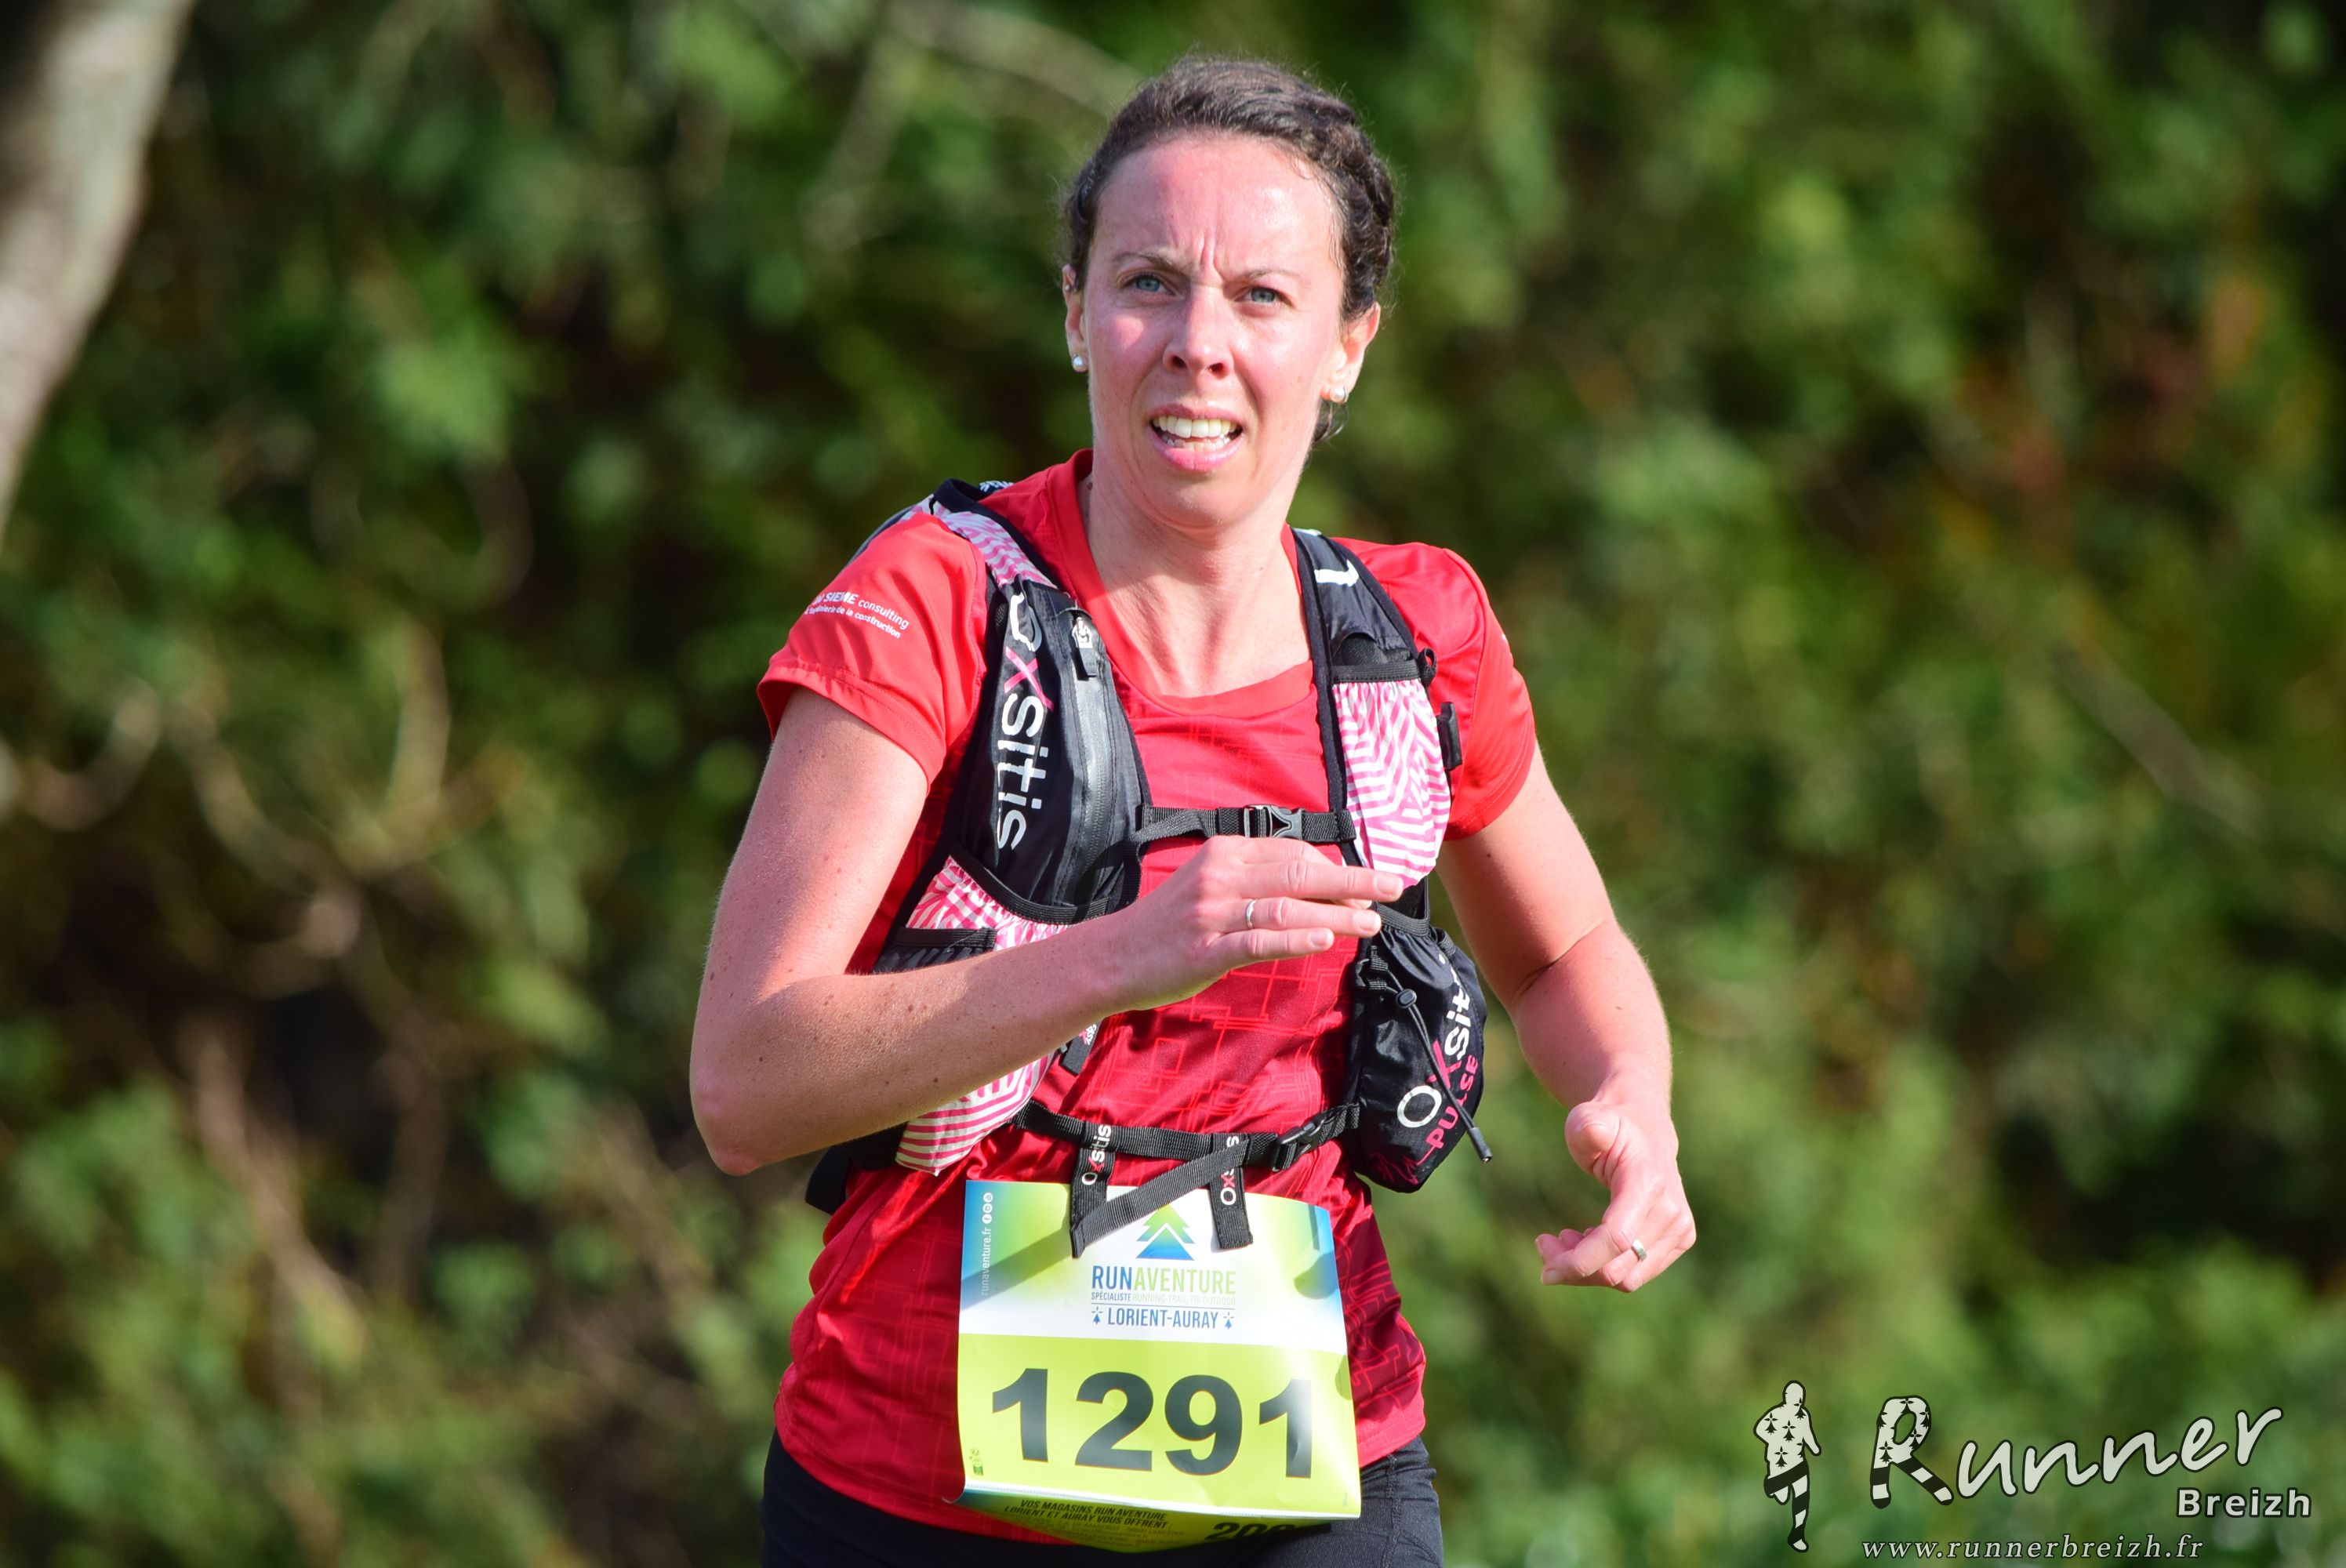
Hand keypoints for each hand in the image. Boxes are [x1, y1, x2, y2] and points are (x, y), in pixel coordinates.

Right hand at [1094, 837, 1402, 1012]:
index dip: (1336, 867)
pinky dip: (1297, 941)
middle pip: (1300, 873)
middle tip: (1393, 888)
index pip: (1293, 852)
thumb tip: (1316, 880)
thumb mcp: (1209, 884)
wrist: (1113, 956)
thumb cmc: (1168, 923)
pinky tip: (1326, 942)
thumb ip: (1256, 878)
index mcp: (1224, 853)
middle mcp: (1220, 876)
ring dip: (1336, 915)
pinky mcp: (1206, 950)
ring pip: (1288, 908)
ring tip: (1370, 924)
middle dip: (1353, 881)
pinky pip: (1260, 941)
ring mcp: (1212, 913)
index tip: (1367, 883)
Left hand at [1534, 1092, 1693, 1291]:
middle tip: (1545, 1244)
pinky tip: (1588, 1239)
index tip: (1545, 1267)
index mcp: (1648, 1184)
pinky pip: (1636, 1274)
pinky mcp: (1679, 1241)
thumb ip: (1588, 1126)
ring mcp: (1679, 1230)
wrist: (1645, 1129)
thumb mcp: (1590, 1117)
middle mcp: (1672, 1212)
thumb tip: (1592, 1132)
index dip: (1579, 1262)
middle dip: (1573, 1266)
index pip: (1616, 1239)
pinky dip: (1605, 1267)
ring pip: (1626, 1279)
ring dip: (1588, 1270)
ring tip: (1565, 1238)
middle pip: (1617, 1269)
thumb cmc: (1610, 1125)